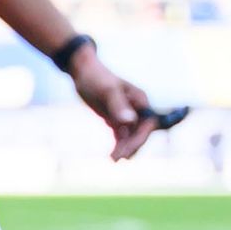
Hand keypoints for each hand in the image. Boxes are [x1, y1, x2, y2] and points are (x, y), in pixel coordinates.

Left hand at [68, 45, 163, 160]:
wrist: (83, 71)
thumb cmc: (96, 77)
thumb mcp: (106, 91)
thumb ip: (119, 106)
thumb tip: (130, 121)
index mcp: (140, 100)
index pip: (147, 125)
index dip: (140, 139)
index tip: (128, 151)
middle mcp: (137, 109)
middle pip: (140, 133)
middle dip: (130, 147)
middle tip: (115, 159)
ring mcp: (127, 114)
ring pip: (131, 137)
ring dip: (124, 148)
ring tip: (112, 159)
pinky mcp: (117, 119)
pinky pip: (122, 136)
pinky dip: (119, 145)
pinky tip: (111, 155)